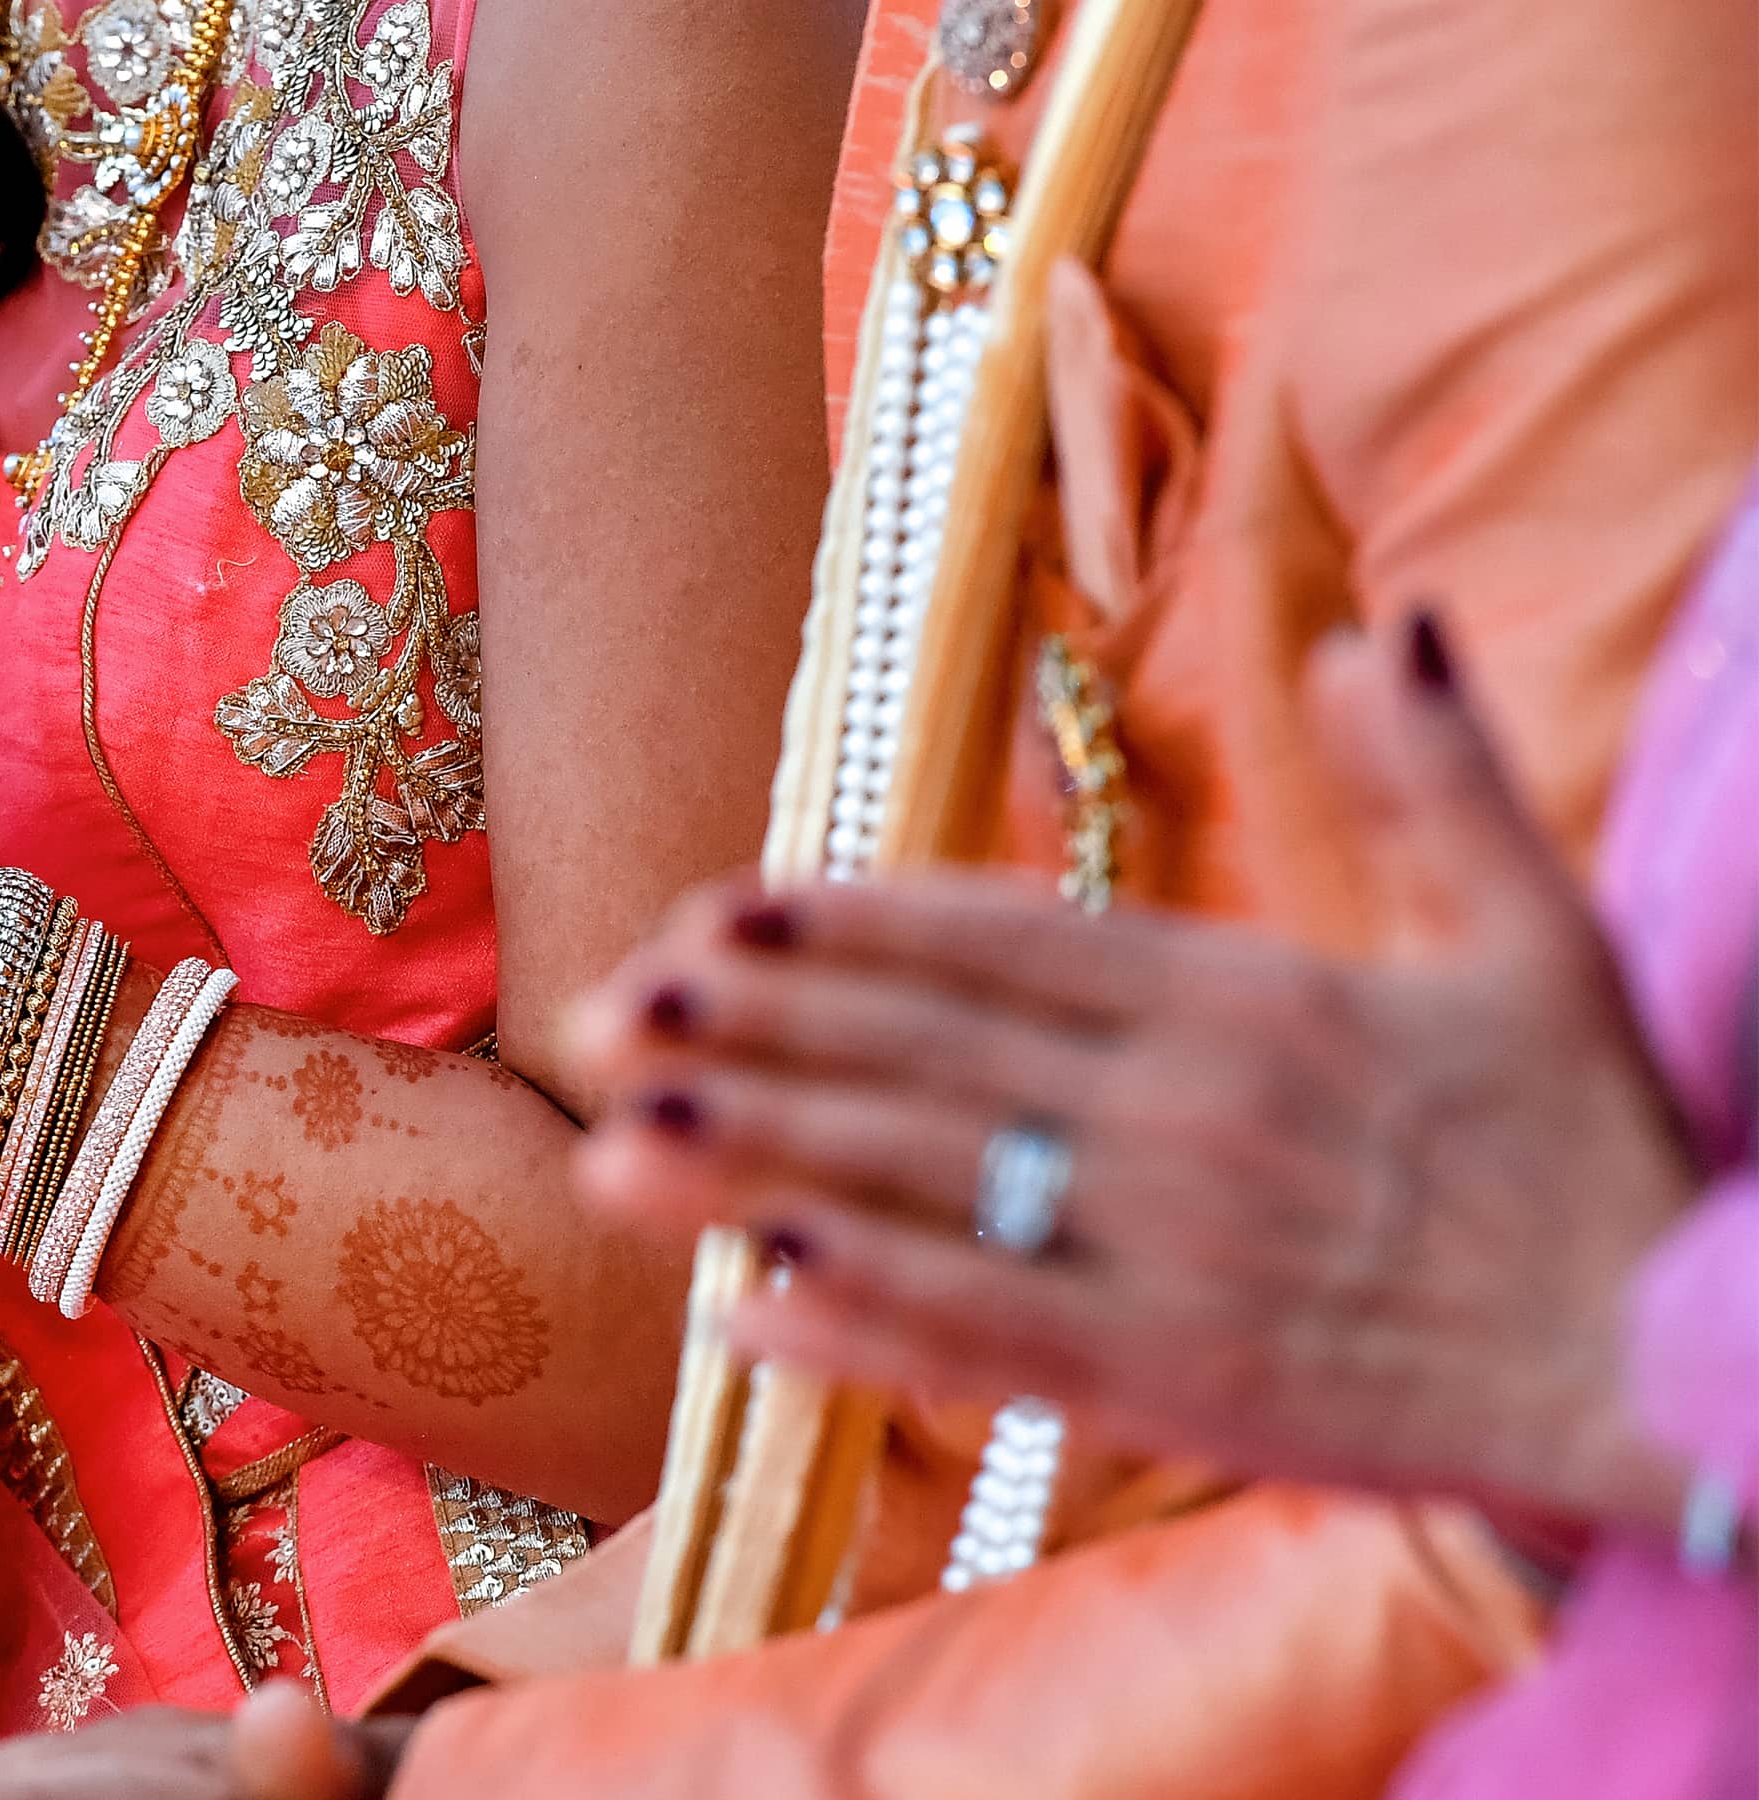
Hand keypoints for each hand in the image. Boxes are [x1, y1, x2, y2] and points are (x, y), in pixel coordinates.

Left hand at [560, 619, 1696, 1532]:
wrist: (1686, 1358)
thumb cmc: (1595, 1150)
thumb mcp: (1534, 936)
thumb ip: (1438, 780)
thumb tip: (1389, 624)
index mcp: (1252, 1000)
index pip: (1004, 943)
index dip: (848, 928)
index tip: (715, 913)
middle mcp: (1191, 1117)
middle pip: (927, 1063)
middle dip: (751, 1039)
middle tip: (598, 1016)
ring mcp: (1179, 1254)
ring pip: (931, 1199)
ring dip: (760, 1173)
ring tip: (613, 1150)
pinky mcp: (1189, 1386)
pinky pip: (1000, 1347)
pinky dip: (869, 1332)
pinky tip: (745, 1314)